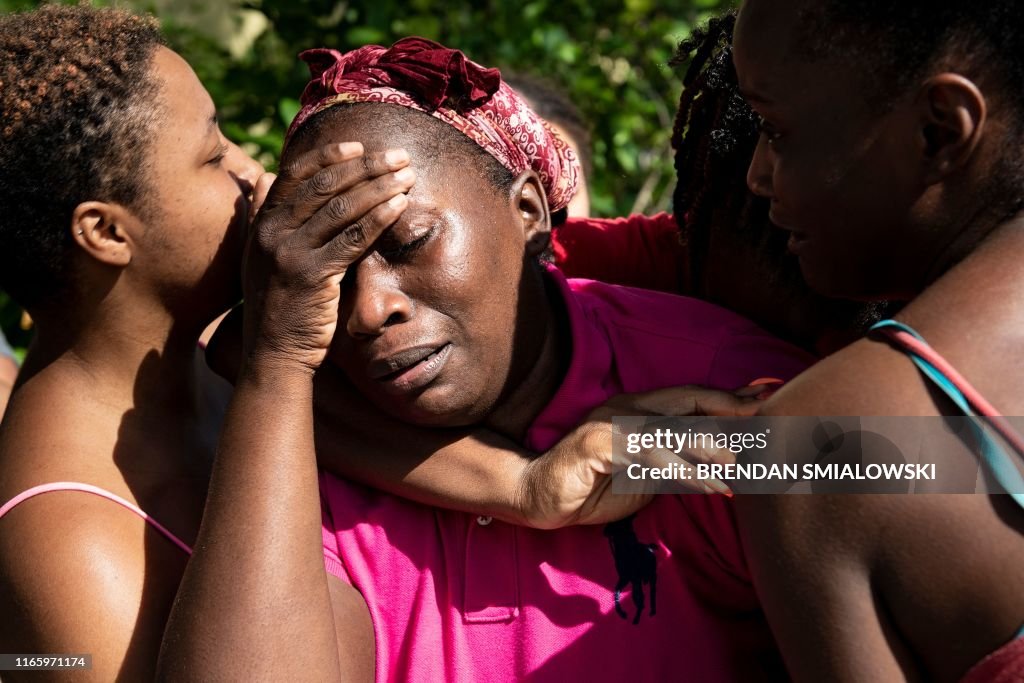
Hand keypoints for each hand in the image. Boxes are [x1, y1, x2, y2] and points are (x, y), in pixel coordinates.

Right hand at [241, 143, 415, 374]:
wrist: (273, 354)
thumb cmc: (276, 306)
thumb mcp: (258, 256)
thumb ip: (261, 215)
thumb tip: (261, 175)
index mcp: (261, 223)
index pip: (297, 174)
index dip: (330, 156)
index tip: (360, 146)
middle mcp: (272, 232)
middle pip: (325, 185)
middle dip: (366, 166)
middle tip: (399, 156)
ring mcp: (289, 252)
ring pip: (342, 208)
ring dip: (380, 187)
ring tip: (407, 176)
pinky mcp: (311, 275)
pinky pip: (353, 238)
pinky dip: (379, 218)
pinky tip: (400, 206)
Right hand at [514, 385, 766, 528]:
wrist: (538, 496)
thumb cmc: (592, 488)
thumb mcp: (644, 476)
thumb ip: (676, 463)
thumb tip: (722, 462)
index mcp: (639, 410)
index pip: (691, 398)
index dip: (729, 396)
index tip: (767, 393)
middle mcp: (628, 408)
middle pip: (688, 401)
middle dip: (731, 406)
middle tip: (769, 412)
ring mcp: (612, 423)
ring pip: (673, 429)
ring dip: (712, 448)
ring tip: (744, 463)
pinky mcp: (599, 444)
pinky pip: (651, 455)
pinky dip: (686, 471)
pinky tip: (711, 486)